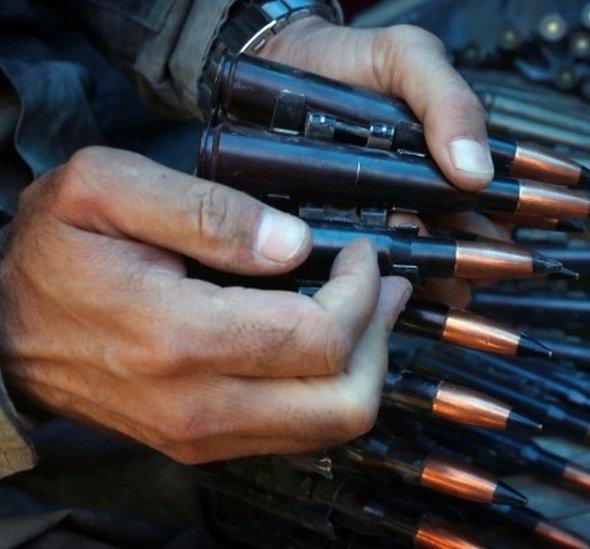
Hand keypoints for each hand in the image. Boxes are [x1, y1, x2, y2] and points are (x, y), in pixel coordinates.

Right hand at [0, 147, 410, 463]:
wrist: (2, 327)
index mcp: (178, 335)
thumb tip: (295, 244)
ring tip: (369, 309)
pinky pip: (299, 435)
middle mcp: (198, 404)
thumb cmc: (52, 252)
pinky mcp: (203, 443)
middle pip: (344, 402)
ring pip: (331, 428)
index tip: (362, 252)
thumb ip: (206, 211)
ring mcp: (202, 434)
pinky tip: (328, 341)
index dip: (362, 292)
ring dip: (366, 366)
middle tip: (383, 284)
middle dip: (380, 336)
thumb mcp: (105, 190)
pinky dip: (331, 389)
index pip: (319, 337)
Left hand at [261, 19, 510, 305]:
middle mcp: (421, 190)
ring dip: (454, 277)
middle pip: (471, 231)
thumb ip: (449, 101)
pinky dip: (405, 293)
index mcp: (445, 152)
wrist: (267, 72)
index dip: (533, 202)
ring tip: (465, 288)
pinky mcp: (343, 241)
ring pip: (432, 261)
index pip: (499, 186)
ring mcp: (384, 217)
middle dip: (493, 252)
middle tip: (511, 264)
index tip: (567, 217)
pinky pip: (382, 276)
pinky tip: (420, 300)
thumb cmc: (347, 61)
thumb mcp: (406, 59)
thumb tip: (478, 172)